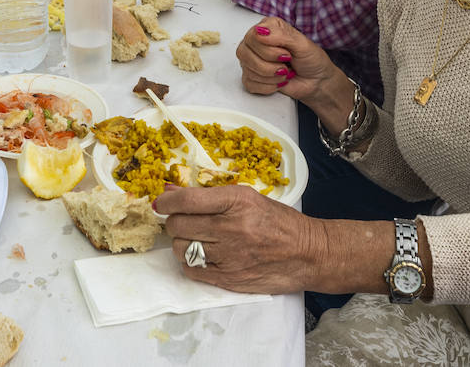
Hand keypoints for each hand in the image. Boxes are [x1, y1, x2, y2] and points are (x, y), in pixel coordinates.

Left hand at [156, 184, 322, 294]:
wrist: (308, 253)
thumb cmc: (278, 222)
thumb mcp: (247, 198)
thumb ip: (209, 196)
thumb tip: (170, 191)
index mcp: (237, 201)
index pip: (187, 200)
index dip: (167, 201)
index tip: (161, 202)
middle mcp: (231, 227)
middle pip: (178, 225)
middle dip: (175, 222)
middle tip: (184, 221)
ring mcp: (229, 255)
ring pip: (181, 248)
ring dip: (182, 242)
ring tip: (196, 239)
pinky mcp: (228, 279)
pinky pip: (191, 270)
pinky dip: (190, 262)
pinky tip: (202, 256)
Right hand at [236, 16, 340, 101]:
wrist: (316, 81)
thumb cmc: (311, 60)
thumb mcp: (302, 44)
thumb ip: (281, 35)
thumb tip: (260, 32)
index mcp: (267, 28)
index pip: (253, 36)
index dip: (270, 49)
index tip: (287, 54)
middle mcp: (256, 42)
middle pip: (245, 54)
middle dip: (270, 65)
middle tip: (286, 63)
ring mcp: (251, 60)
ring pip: (248, 70)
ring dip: (272, 76)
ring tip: (284, 72)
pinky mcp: (252, 77)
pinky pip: (250, 84)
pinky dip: (268, 86)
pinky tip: (278, 81)